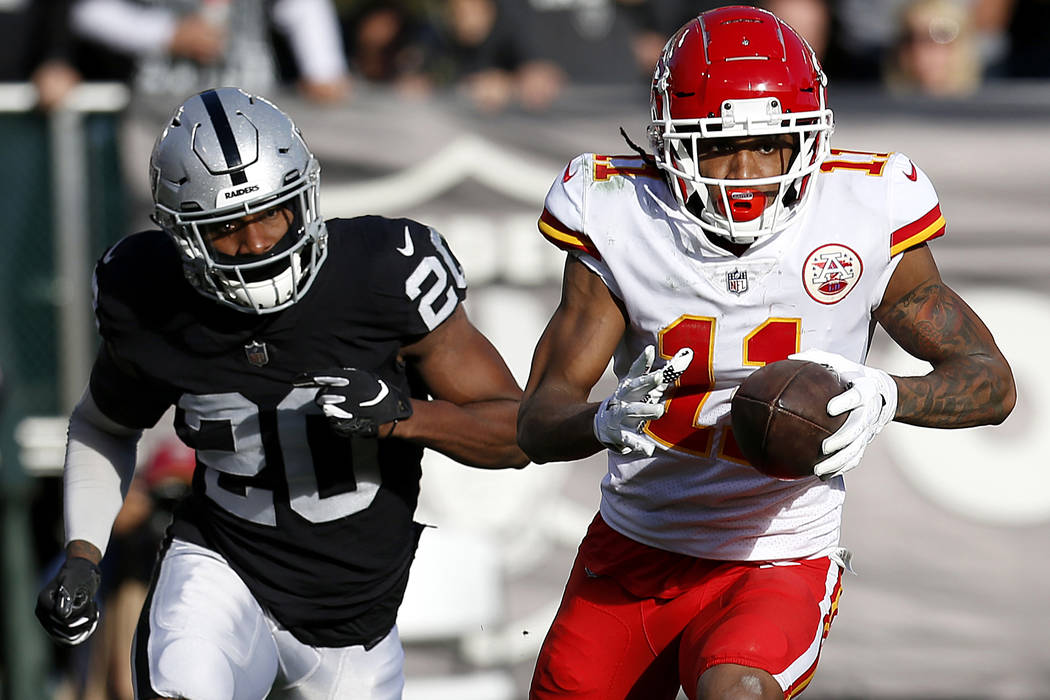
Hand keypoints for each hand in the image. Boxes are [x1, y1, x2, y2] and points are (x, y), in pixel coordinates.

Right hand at [35, 557, 101, 645]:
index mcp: (44, 600)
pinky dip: (83, 632)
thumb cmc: (78, 573)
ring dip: (86, 625)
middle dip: (84, 617)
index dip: (79, 612)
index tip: (88, 599)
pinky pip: (69, 639)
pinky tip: (91, 618)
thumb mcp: (74, 579)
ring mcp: (48, 621)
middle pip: (66, 627)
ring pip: (69, 636)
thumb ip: (68, 594)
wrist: (80, 574)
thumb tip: (62, 614)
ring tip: (92, 610)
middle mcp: (43, 613)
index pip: (61, 617)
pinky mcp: (56, 628)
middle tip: (93, 604)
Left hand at [294, 368, 411, 437]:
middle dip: (326, 398)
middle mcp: (345, 393)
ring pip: (326, 410)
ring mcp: (344, 410)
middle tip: (338, 400)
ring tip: (349, 410)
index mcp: (350, 379)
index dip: (307, 378)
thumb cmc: (382, 394)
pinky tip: (351, 419)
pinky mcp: (345, 425)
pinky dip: (339, 421)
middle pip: (321, 396)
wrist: (395, 415)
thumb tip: (327, 377)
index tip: (295, 381)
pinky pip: (333, 423)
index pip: (322, 377)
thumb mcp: (367, 378)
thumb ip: (347, 376)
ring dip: (333, 410)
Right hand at [594, 345, 692, 456]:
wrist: (602, 424)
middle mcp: (623, 398)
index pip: (637, 371)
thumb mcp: (641, 387)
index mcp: (629, 386)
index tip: (650, 349)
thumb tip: (686, 355)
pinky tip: (649, 449)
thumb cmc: (630, 401)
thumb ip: (663, 374)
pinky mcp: (618, 434)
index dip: (643, 360)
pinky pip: (629, 439)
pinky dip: (638, 444)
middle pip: (634, 387)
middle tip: (660, 377)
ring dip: (645, 410)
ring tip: (660, 411)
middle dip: (646, 381)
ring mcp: (619, 415)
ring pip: (631, 411)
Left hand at [790, 349, 897, 478]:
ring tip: (818, 470)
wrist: (883, 393)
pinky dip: (839, 468)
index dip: (846, 403)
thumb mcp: (839, 361)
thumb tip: (788, 356)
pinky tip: (821, 476)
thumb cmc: (851, 374)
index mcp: (865, 389)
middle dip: (843, 439)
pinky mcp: (866, 441)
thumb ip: (817, 357)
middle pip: (860, 429)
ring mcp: (869, 429)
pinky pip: (854, 458)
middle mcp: (870, 411)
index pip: (858, 396)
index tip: (830, 408)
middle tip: (824, 447)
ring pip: (857, 449)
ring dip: (839, 462)